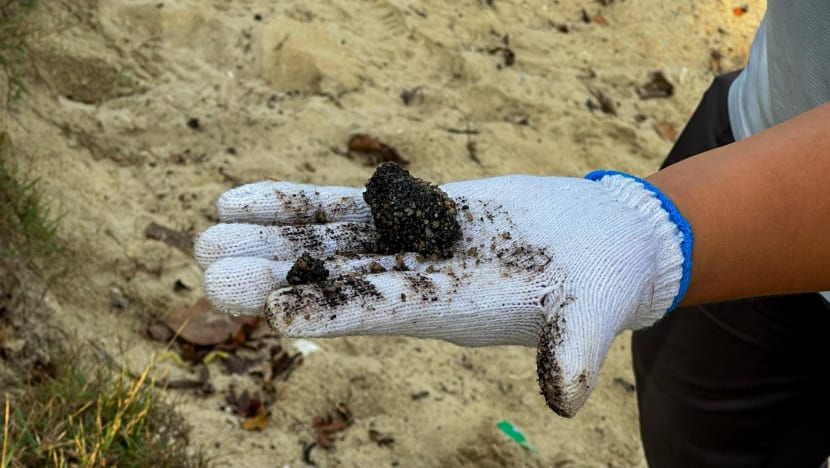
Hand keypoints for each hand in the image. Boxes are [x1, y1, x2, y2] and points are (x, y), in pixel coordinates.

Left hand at [195, 171, 689, 416]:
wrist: (597, 243)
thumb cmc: (601, 280)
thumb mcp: (592, 312)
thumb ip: (574, 349)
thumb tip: (567, 399)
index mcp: (455, 311)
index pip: (385, 312)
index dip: (332, 311)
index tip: (274, 312)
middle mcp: (419, 285)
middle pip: (338, 281)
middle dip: (277, 274)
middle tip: (210, 273)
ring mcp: (410, 249)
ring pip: (330, 243)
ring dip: (272, 236)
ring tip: (209, 231)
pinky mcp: (414, 216)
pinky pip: (345, 210)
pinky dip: (299, 203)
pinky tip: (246, 198)